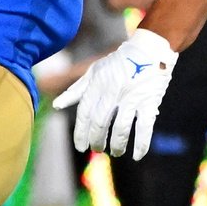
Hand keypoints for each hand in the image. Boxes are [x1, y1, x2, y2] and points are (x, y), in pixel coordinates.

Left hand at [54, 28, 177, 159]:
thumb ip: (76, 90)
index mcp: (97, 85)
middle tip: (97, 149)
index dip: (81, 132)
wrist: (149, 50)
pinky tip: (137, 155)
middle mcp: (113, 92)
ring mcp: (132, 97)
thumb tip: (56, 105)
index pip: (85, 113)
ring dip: (117, 144)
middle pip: (100, 122)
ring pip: (121, 127)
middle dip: (97, 140)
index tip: (80, 146)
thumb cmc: (118, 63)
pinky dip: (141, 143)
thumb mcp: (94, 72)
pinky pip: (145, 126)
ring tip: (115, 152)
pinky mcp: (150, 101)